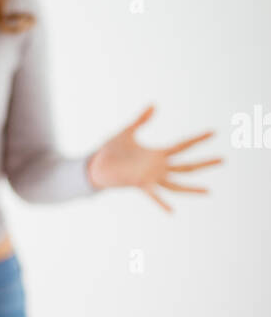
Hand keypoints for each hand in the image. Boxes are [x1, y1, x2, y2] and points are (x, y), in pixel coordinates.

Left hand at [87, 106, 221, 210]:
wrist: (93, 165)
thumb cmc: (109, 151)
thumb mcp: (127, 132)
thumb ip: (141, 119)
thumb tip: (154, 104)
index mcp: (157, 154)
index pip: (183, 145)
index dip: (198, 139)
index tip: (214, 132)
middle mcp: (158, 167)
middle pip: (187, 166)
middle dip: (205, 163)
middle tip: (224, 159)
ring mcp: (151, 177)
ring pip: (177, 184)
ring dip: (192, 188)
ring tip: (209, 191)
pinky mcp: (139, 184)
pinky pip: (153, 195)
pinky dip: (161, 203)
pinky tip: (172, 212)